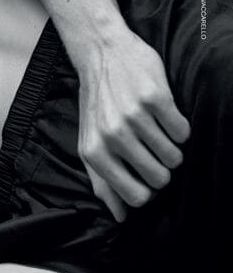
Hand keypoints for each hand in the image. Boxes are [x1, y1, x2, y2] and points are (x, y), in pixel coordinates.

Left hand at [70, 27, 188, 221]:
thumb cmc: (97, 105)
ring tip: (155, 130)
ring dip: (172, 148)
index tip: (145, 174)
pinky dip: (179, 128)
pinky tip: (162, 115)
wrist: (101, 55)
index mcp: (95, 154)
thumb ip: (102, 182)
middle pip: (160, 179)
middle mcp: (112, 138)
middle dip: (162, 169)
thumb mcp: (89, 145)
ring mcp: (133, 118)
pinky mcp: (155, 99)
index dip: (148, 189)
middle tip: (152, 149)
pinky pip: (183, 132)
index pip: (136, 197)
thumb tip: (121, 218)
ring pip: (175, 157)